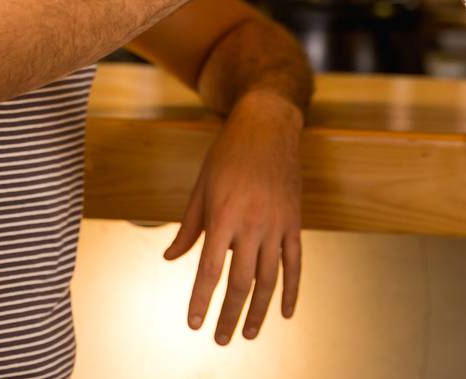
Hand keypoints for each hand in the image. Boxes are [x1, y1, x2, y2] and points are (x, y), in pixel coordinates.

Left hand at [162, 91, 303, 343]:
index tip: (194, 323)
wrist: (268, 125)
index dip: (201, 300)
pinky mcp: (294, 221)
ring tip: (250, 334)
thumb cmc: (228, 154)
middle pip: (242, 282)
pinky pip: (295, 262)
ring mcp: (277, 224)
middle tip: (220, 339)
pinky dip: (292, 289)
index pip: (209, 270)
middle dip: (230, 315)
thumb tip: (170, 258)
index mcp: (223, 215)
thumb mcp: (200, 187)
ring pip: (270, 278)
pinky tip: (285, 312)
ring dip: (260, 311)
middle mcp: (252, 224)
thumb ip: (188, 228)